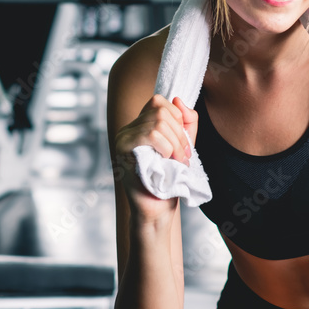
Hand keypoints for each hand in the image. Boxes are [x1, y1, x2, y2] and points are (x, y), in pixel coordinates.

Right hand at [113, 95, 198, 223]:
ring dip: (175, 143)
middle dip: (179, 133)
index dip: (177, 118)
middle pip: (160, 109)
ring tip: (177, 161)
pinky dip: (166, 147)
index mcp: (141, 125)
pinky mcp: (122, 149)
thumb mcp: (184, 145)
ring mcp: (123, 137)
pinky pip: (150, 134)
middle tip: (183, 157)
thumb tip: (179, 99)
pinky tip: (166, 161)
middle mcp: (129, 128)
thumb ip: (187, 122)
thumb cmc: (169, 181)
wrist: (157, 209)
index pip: (160, 102)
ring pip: (158, 122)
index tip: (184, 144)